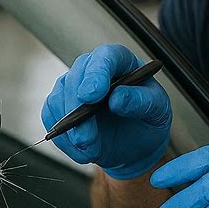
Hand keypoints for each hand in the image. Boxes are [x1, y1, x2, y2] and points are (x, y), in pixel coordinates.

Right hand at [41, 44, 171, 179]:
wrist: (136, 143)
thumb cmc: (147, 119)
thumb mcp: (158, 110)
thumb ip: (142, 101)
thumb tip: (119, 98)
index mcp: (121, 62)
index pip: (106, 57)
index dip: (97, 73)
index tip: (93, 95)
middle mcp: (94, 69)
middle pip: (77, 76)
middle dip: (78, 108)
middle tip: (86, 137)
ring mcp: (74, 86)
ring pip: (59, 98)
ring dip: (71, 129)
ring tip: (91, 149)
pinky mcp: (60, 106)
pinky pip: (51, 118)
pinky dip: (63, 139)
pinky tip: (82, 150)